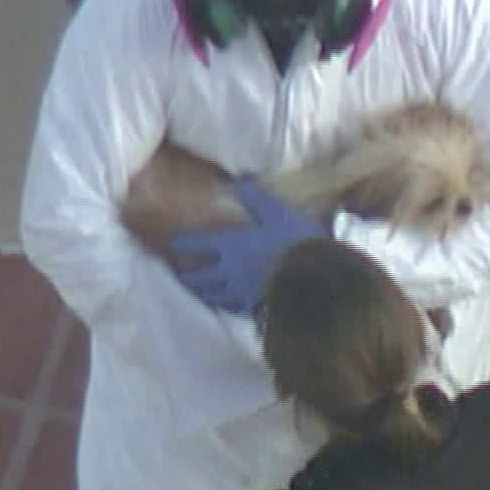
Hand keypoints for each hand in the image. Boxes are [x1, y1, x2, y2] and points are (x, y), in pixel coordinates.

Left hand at [168, 178, 326, 314]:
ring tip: (201, 294)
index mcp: (232, 245)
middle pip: (201, 278)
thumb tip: (239, 181)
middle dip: (189, 278)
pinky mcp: (255, 307)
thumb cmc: (296, 239)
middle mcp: (231, 270)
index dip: (185, 244)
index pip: (200, 244)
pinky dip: (227, 306)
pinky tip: (229, 306)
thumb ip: (256, 198)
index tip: (173, 245)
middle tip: (181, 278)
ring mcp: (242, 292)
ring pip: (215, 296)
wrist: (316, 275)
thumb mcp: (277, 212)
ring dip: (205, 294)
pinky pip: (235, 308)